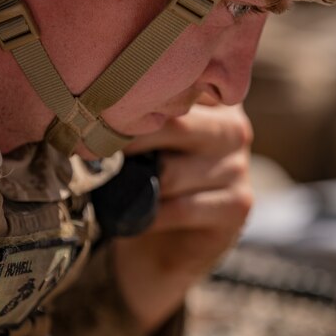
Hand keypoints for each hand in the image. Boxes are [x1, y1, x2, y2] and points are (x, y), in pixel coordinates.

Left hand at [111, 102, 253, 335]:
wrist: (162, 248)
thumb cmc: (148, 183)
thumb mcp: (145, 140)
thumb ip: (138, 117)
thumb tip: (96, 111)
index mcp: (211, 99)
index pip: (174, 86)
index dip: (134, 102)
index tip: (98, 116)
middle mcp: (234, 126)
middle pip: (174, 125)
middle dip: (129, 144)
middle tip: (97, 159)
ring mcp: (239, 166)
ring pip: (172, 172)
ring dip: (137, 187)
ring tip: (115, 192)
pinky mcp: (237, 205)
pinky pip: (181, 207)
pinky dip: (149, 217)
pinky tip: (135, 220)